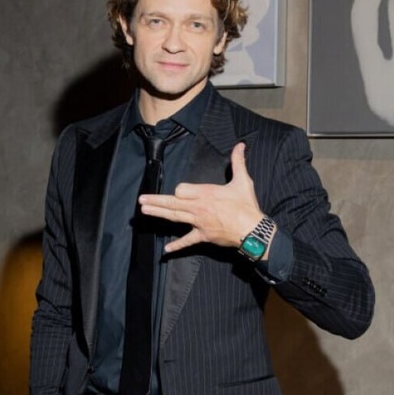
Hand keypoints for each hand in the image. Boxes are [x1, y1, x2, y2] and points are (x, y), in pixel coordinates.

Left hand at [138, 141, 264, 253]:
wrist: (252, 230)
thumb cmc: (246, 206)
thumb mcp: (243, 181)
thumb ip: (238, 162)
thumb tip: (241, 145)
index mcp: (206, 193)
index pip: (182, 190)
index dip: (180, 190)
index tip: (181, 192)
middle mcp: (198, 207)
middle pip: (172, 203)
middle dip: (156, 201)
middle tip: (141, 200)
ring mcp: (199, 222)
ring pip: (175, 217)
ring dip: (159, 214)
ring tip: (144, 211)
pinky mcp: (203, 236)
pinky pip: (187, 241)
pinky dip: (177, 246)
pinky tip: (166, 249)